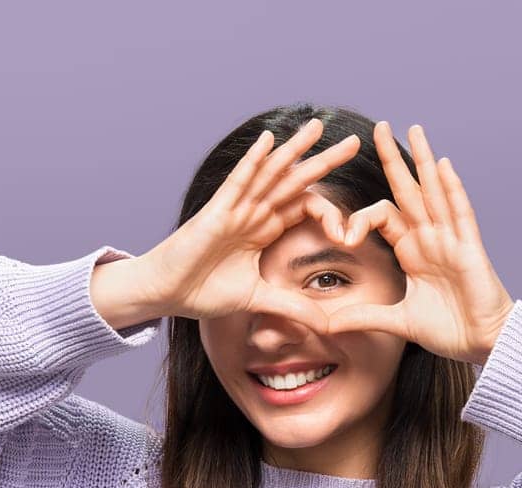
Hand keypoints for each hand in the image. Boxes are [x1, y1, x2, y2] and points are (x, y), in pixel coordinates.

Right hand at [137, 118, 358, 328]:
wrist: (167, 293)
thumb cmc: (204, 291)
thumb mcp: (258, 299)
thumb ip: (292, 307)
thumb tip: (327, 326)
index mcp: (265, 229)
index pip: (304, 207)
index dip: (328, 213)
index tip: (348, 234)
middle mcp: (254, 213)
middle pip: (295, 181)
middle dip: (324, 161)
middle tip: (353, 141)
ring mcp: (236, 208)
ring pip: (271, 173)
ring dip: (294, 150)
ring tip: (318, 126)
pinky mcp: (217, 212)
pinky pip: (238, 181)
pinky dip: (253, 161)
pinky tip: (269, 140)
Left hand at [320, 121, 513, 364]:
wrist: (482, 343)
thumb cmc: (449, 330)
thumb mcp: (398, 322)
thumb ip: (364, 317)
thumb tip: (327, 324)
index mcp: (412, 251)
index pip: (384, 217)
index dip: (360, 219)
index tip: (342, 236)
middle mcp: (431, 239)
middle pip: (408, 191)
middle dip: (393, 160)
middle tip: (380, 127)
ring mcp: (451, 240)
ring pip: (434, 192)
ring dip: (423, 161)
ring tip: (414, 130)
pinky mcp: (469, 249)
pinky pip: (460, 213)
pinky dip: (451, 189)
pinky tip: (442, 165)